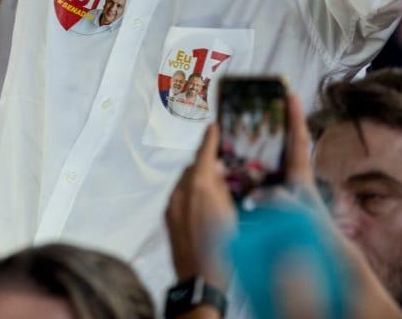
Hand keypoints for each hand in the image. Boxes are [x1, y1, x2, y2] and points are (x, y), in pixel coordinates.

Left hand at [166, 122, 235, 286]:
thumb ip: (223, 190)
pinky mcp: (168, 217)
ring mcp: (172, 204)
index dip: (209, 139)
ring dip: (198, 180)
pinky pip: (179, 196)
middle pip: (193, 168)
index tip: (212, 126)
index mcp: (200, 186)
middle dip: (206, 163)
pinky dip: (190, 194)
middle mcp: (181, 191)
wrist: (200, 277)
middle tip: (221, 163)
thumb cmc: (224, 248)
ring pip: (185, 182)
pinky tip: (203, 204)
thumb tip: (219, 175)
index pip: (204, 154)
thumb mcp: (233, 214)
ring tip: (215, 187)